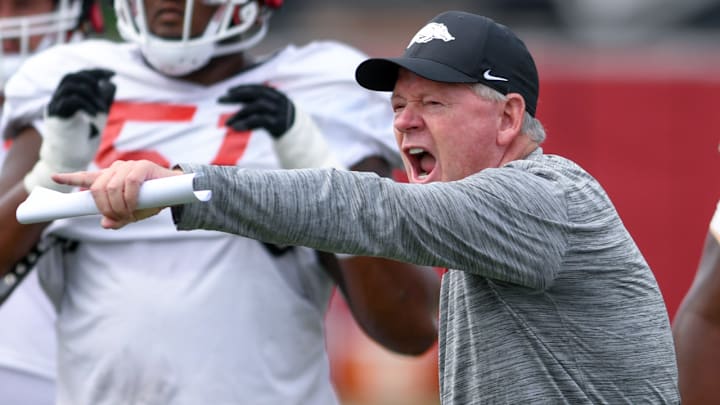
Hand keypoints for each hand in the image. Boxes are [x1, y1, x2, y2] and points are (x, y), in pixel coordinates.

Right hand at [24, 68, 116, 192]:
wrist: (70, 161)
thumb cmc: (84, 140)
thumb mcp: (98, 116)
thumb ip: (103, 99)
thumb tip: (111, 82)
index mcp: (66, 97)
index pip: (78, 76)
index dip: (95, 72)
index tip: (112, 74)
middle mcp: (57, 100)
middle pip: (70, 77)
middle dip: (91, 78)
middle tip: (108, 85)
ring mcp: (55, 108)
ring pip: (71, 87)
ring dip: (91, 94)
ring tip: (102, 109)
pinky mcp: (56, 118)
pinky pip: (70, 102)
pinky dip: (86, 105)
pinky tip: (96, 115)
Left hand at [52, 160, 180, 229]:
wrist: (175, 192)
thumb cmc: (152, 201)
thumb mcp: (132, 213)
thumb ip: (117, 218)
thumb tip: (105, 224)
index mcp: (110, 179)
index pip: (86, 177)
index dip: (69, 178)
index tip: (54, 177)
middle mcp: (115, 170)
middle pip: (98, 189)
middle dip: (105, 207)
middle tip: (117, 218)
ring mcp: (128, 166)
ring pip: (111, 187)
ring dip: (118, 206)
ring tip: (128, 215)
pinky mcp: (142, 166)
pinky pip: (129, 183)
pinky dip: (130, 198)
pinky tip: (134, 206)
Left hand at [218, 84, 294, 137]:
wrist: (296, 134)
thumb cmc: (278, 120)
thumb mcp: (269, 108)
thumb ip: (255, 103)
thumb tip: (233, 101)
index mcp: (275, 94)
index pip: (256, 88)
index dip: (242, 88)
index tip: (228, 91)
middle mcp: (277, 100)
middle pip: (255, 94)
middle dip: (236, 96)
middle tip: (220, 100)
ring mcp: (277, 111)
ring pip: (256, 107)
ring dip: (240, 113)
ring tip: (228, 122)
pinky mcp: (277, 123)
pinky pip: (259, 121)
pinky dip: (247, 123)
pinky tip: (237, 127)